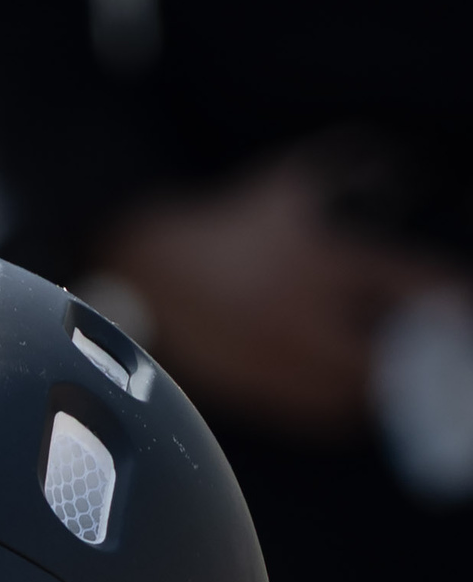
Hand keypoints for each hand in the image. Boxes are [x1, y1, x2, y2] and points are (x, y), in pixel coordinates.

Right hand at [101, 149, 451, 442]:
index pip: (410, 285)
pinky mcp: (251, 389)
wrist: (142, 271)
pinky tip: (354, 393)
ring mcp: (274, 360)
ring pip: (352, 394)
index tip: (465, 307)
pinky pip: (312, 414)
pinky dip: (343, 407)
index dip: (452, 300)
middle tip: (442, 356)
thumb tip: (405, 167)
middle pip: (387, 358)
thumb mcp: (286, 185)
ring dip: (383, 388)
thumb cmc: (221, 227)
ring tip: (402, 379)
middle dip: (420, 359)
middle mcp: (300, 318)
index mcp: (319, 262)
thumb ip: (350, 168)